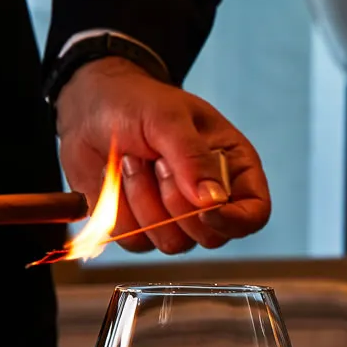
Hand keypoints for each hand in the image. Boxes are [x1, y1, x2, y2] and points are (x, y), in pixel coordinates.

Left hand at [53, 57, 270, 253]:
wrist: (91, 108)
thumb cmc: (138, 103)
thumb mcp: (168, 118)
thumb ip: (192, 158)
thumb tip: (212, 201)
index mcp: (233, 168)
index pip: (255, 213)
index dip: (235, 220)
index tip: (204, 210)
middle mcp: (210, 199)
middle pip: (211, 236)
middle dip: (176, 202)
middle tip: (158, 161)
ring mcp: (175, 218)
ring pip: (171, 243)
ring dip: (143, 201)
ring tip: (133, 162)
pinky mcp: (141, 227)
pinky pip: (135, 241)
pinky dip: (120, 210)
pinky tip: (117, 179)